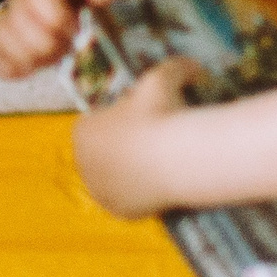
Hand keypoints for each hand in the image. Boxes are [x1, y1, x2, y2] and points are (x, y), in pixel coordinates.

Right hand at [0, 0, 97, 76]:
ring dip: (26, 56)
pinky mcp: (10, 44)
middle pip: (14, 20)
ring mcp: (13, 20)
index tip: (77, 32)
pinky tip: (32, 71)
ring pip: (0, 38)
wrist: (99, 6)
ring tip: (52, 60)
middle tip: (66, 50)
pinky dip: (10, 69)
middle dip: (42, 43)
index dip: (57, 18)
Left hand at [71, 56, 203, 218]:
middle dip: (121, 150)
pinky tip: (157, 186)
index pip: (97, 126)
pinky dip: (140, 196)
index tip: (141, 124)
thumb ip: (175, 68)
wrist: (176, 156)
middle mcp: (82, 163)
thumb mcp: (163, 78)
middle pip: (103, 154)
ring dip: (129, 173)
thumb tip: (194, 66)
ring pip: (114, 179)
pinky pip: (128, 201)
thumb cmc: (161, 113)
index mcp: (82, 131)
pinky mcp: (116, 211)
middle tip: (150, 146)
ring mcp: (98, 190)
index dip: (119, 123)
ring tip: (156, 166)